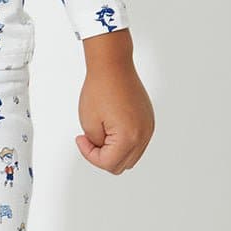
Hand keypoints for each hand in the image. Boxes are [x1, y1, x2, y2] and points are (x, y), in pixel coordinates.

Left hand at [75, 29, 154, 172]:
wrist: (113, 65)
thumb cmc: (100, 87)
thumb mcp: (89, 122)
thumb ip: (97, 144)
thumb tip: (104, 152)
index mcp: (129, 137)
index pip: (108, 163)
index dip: (90, 155)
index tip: (82, 139)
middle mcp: (143, 135)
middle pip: (122, 165)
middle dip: (102, 156)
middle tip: (90, 139)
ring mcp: (148, 128)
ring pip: (131, 156)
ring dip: (114, 151)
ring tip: (100, 132)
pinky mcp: (148, 120)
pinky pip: (137, 142)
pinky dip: (124, 141)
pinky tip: (111, 128)